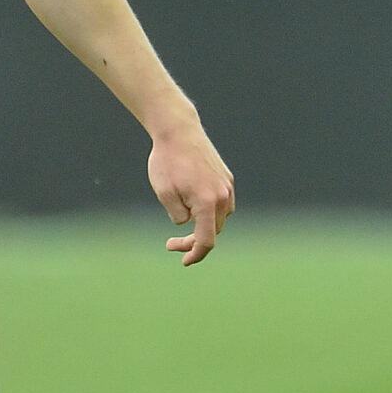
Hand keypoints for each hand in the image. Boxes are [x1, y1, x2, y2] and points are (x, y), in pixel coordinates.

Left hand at [149, 121, 234, 265]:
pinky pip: (222, 203)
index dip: (195, 255)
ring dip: (203, 224)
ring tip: (180, 217)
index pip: (206, 241)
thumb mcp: (164, 194)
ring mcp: (227, 187)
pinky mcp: (227, 178)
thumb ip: (178, 216)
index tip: (183, 261)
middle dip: (193, 240)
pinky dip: (209, 210)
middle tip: (170, 243)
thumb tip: (188, 223)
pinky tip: (192, 204)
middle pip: (213, 231)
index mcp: (207, 203)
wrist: (178, 131)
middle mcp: (223, 196)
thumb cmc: (167, 162)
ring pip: (219, 218)